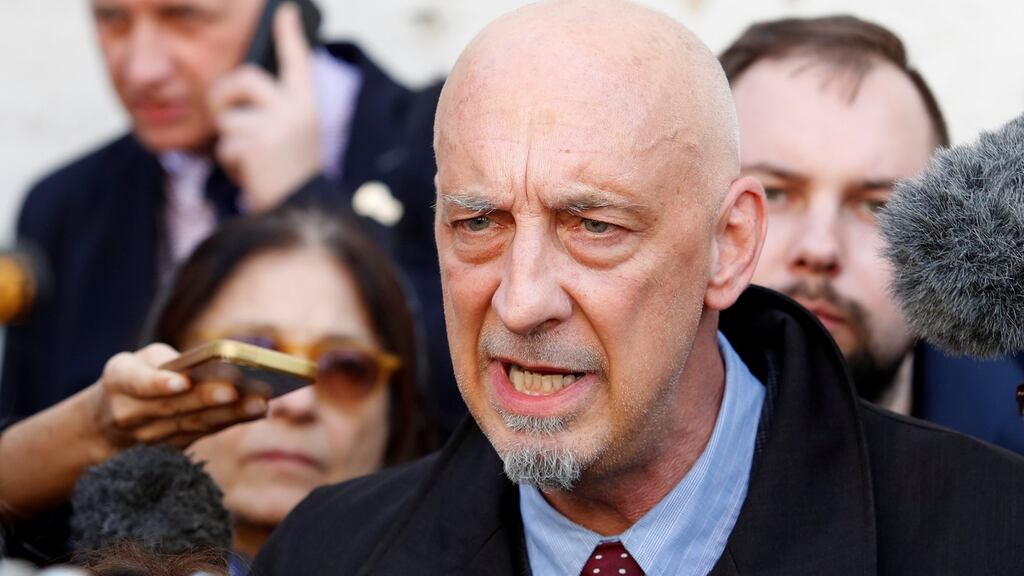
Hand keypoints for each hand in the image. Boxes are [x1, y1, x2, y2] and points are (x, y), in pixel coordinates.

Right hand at [88, 343, 267, 453]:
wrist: (104, 424)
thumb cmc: (134, 377)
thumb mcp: (138, 361)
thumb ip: (167, 362)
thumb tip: (212, 365)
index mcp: (119, 380)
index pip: (137, 383)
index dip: (159, 384)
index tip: (182, 382)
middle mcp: (129, 412)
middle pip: (173, 407)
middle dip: (207, 399)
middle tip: (235, 390)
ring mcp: (149, 437)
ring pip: (193, 424)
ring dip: (228, 414)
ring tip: (257, 402)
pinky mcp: (171, 448)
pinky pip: (204, 433)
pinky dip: (231, 421)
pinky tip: (257, 411)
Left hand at [208, 2, 320, 211]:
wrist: (299, 212)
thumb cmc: (291, 176)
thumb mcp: (291, 137)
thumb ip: (273, 112)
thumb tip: (234, 91)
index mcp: (307, 106)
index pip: (298, 63)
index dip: (290, 35)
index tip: (286, 10)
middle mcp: (295, 111)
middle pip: (244, 79)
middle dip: (224, 95)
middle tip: (223, 116)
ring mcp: (276, 127)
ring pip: (228, 119)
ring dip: (230, 143)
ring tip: (253, 162)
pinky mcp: (256, 145)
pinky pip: (225, 146)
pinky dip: (231, 165)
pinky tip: (252, 176)